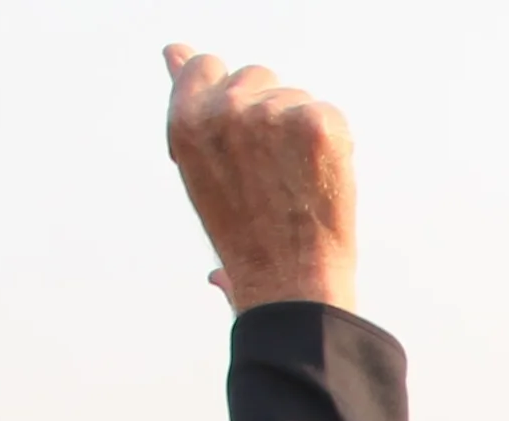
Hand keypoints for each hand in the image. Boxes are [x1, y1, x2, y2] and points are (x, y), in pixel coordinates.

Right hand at [163, 47, 353, 312]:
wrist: (287, 283)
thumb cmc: (243, 234)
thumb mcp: (200, 166)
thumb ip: (190, 104)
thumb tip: (173, 51)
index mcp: (185, 121)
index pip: (206, 66)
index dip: (228, 97)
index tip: (240, 140)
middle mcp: (223, 110)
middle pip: (258, 77)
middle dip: (270, 116)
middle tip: (271, 175)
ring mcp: (270, 115)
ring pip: (297, 98)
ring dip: (302, 135)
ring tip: (296, 186)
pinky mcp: (316, 125)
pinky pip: (331, 116)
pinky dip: (335, 148)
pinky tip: (322, 184)